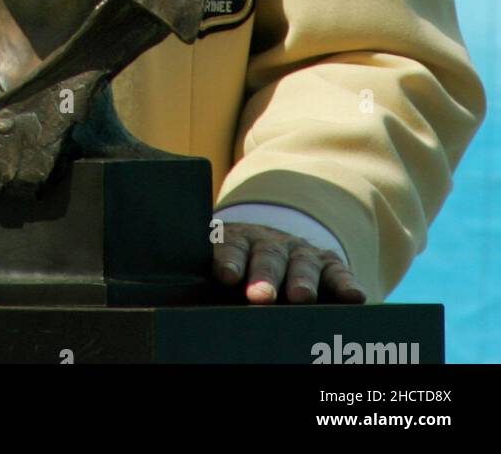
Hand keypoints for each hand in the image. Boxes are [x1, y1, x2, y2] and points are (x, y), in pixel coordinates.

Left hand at [214, 222, 366, 303]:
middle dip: (264, 275)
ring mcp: (300, 252)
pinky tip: (355, 297)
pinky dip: (347, 284)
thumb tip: (187, 302)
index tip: (226, 276)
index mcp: (237, 240)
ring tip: (301, 297)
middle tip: (261, 296)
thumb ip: (215, 276)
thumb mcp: (223, 267)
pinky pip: (338, 273)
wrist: (268, 246)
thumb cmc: (237, 270)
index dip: (229, 261)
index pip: (231, 247)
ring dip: (302, 280)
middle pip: (267, 256)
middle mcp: (270, 243)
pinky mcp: (328, 264)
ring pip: (302, 263)